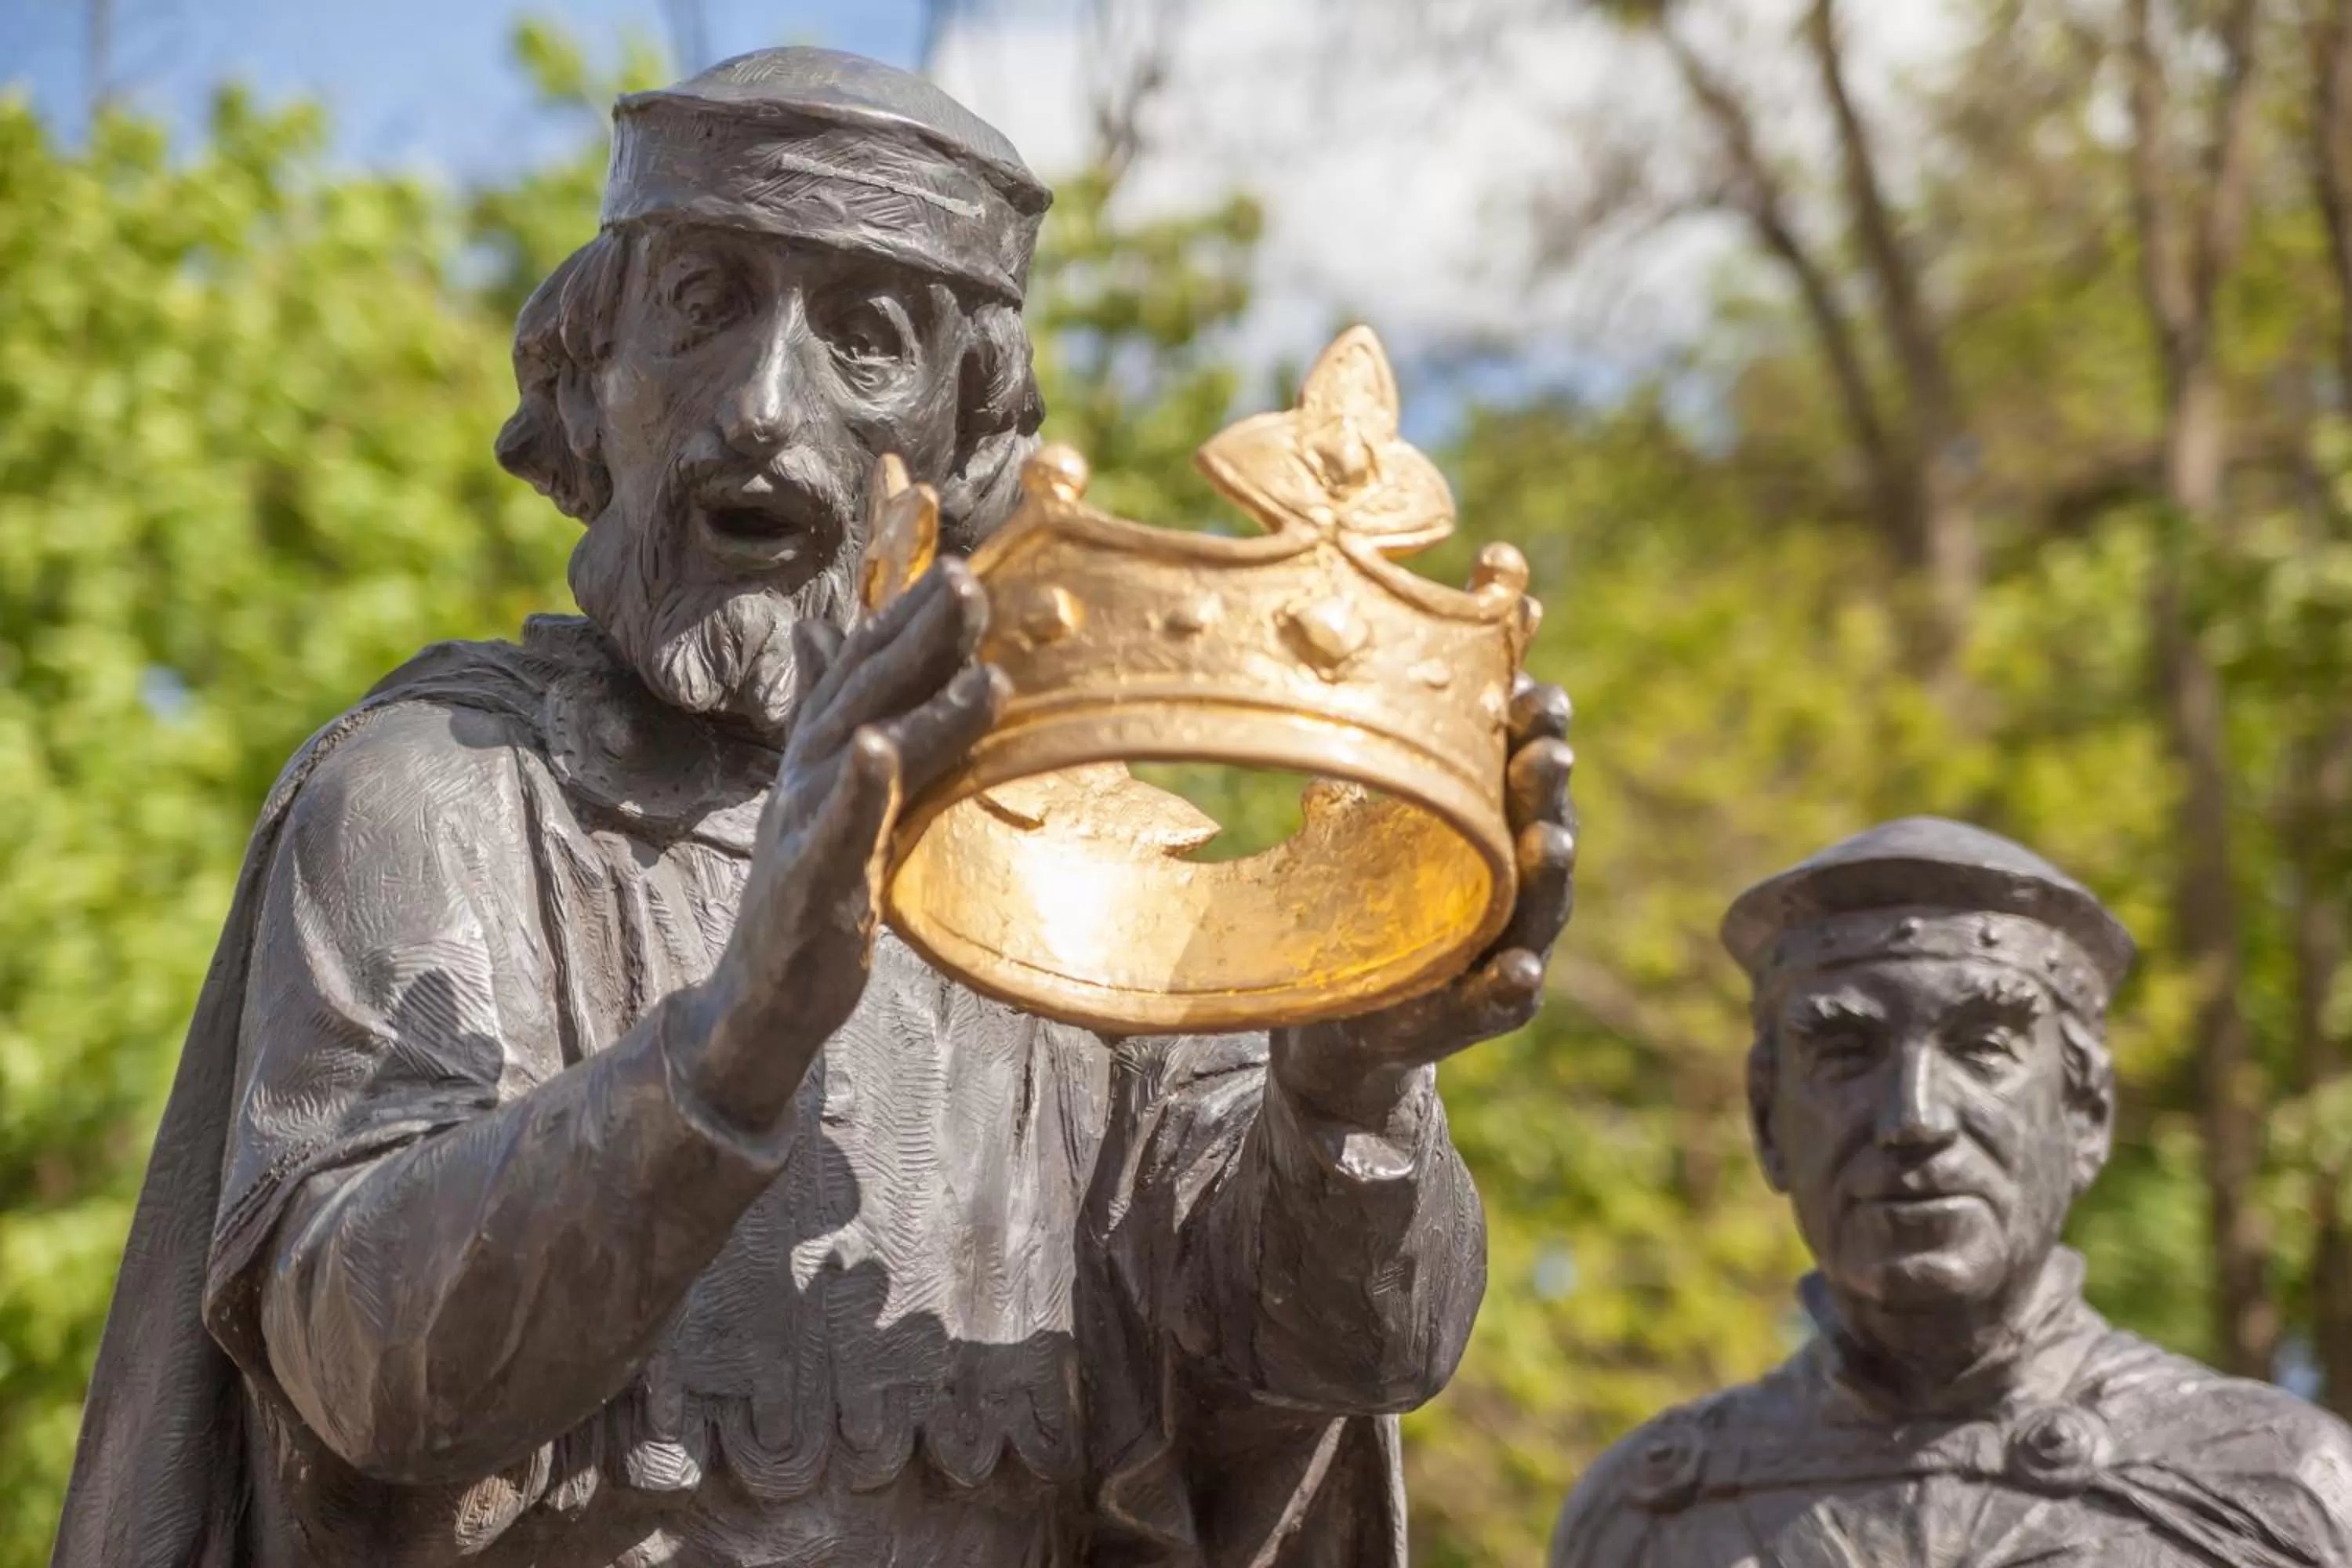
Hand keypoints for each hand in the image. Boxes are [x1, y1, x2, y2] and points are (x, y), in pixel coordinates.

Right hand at [688, 560, 1004, 1127]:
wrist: (762, 993)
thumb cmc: (805, 884)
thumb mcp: (824, 782)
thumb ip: (829, 701)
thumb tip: (818, 624)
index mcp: (821, 746)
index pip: (865, 662)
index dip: (905, 610)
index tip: (962, 562)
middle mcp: (810, 770)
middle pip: (867, 688)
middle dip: (918, 633)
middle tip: (970, 582)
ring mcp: (807, 823)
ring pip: (864, 748)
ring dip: (919, 704)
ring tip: (980, 667)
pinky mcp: (811, 883)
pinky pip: (837, 830)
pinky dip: (859, 789)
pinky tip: (879, 750)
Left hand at [1272, 674, 1574, 1122]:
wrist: (1342, 1021)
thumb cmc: (1362, 910)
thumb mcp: (1348, 842)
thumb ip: (1345, 790)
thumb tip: (1312, 716)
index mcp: (1489, 830)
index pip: (1521, 768)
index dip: (1534, 731)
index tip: (1533, 690)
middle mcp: (1511, 884)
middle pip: (1540, 827)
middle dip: (1546, 789)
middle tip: (1548, 750)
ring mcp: (1505, 949)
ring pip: (1539, 908)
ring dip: (1547, 874)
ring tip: (1550, 841)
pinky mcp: (1485, 1013)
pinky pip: (1505, 1000)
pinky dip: (1512, 985)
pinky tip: (1519, 968)